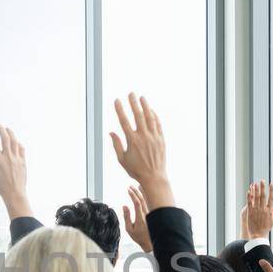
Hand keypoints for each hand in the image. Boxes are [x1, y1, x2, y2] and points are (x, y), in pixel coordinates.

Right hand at [0, 124, 31, 217]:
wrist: (14, 193)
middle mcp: (7, 157)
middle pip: (5, 138)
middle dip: (1, 129)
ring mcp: (16, 158)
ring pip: (14, 141)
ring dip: (11, 133)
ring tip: (7, 129)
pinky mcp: (23, 161)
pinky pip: (21, 149)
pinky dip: (18, 143)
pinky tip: (16, 142)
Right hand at [110, 93, 174, 208]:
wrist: (154, 177)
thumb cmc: (136, 170)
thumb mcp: (122, 159)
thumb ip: (116, 144)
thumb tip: (111, 132)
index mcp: (132, 141)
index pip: (124, 121)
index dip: (120, 109)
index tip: (117, 100)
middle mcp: (143, 137)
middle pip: (138, 115)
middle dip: (133, 103)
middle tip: (130, 93)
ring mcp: (154, 137)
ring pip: (149, 117)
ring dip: (145, 106)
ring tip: (142, 97)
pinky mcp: (161, 139)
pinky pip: (158, 124)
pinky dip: (154, 116)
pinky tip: (151, 111)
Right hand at [122, 186, 152, 252]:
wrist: (151, 243)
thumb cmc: (140, 238)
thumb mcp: (129, 229)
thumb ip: (127, 217)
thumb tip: (124, 206)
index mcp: (141, 217)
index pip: (137, 202)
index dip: (132, 195)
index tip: (128, 190)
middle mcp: (147, 214)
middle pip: (142, 199)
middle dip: (136, 191)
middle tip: (130, 186)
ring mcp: (151, 214)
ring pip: (148, 200)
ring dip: (142, 193)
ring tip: (138, 186)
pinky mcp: (153, 215)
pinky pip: (150, 204)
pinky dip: (147, 197)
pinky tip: (144, 194)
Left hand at [241, 181, 272, 239]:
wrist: (258, 235)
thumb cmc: (266, 228)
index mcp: (269, 211)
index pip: (271, 198)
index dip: (271, 190)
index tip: (271, 184)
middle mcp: (263, 209)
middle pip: (263, 196)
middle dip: (263, 187)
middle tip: (262, 180)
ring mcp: (256, 210)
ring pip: (256, 198)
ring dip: (256, 190)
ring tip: (255, 183)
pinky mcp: (250, 212)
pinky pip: (249, 203)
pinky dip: (249, 197)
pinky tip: (249, 191)